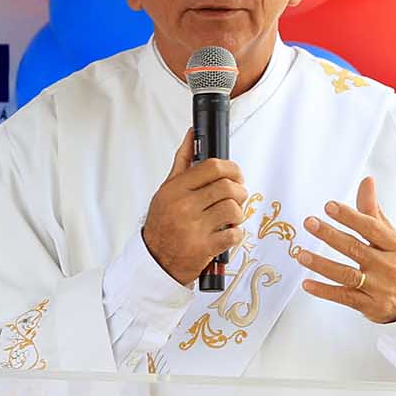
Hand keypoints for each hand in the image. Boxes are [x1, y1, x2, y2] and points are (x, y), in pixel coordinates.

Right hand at [140, 123, 247, 286]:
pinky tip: (228, 233)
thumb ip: (183, 161)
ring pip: (233, 210)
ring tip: (232, 216)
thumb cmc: (162, 223)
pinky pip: (233, 235)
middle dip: (240, 191)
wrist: (155, 260)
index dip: (231, 168)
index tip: (235, 174)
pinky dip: (236, 234)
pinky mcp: (204, 248)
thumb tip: (192, 134)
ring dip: (239, 213)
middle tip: (238, 196)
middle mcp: (184, 207)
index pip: (212, 167)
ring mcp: (194, 229)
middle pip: (228, 187)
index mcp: (176, 190)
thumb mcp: (167, 190)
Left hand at [294, 177, 395, 323]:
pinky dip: (324, 291)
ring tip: (300, 254)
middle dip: (330, 235)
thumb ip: (373, 212)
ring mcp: (378, 287)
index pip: (371, 228)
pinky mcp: (369, 305)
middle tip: (310, 223)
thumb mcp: (391, 236)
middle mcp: (387, 266)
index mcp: (395, 245)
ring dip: (321, 264)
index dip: (350, 217)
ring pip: (346, 274)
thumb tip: (366, 181)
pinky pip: (343, 297)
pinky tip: (306, 284)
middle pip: (355, 249)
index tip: (330, 206)